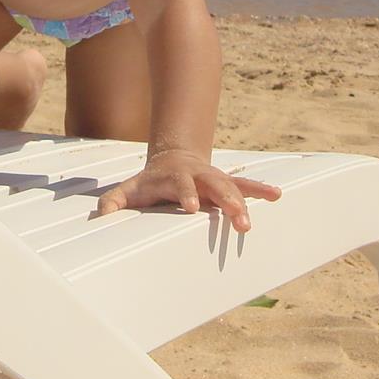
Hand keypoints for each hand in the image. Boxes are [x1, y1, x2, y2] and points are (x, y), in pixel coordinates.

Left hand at [93, 149, 282, 231]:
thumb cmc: (149, 182)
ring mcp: (214, 179)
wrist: (171, 159)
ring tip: (252, 219)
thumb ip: (114, 201)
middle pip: (214, 184)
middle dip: (226, 200)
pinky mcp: (226, 183)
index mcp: (175, 177)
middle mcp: (198, 175)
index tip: (193, 208)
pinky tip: (276, 195)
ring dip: (245, 201)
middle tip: (236, 216)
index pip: (181, 185)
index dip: (187, 194)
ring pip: (233, 187)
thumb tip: (101, 216)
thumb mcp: (129, 189)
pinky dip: (260, 190)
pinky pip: (246, 186)